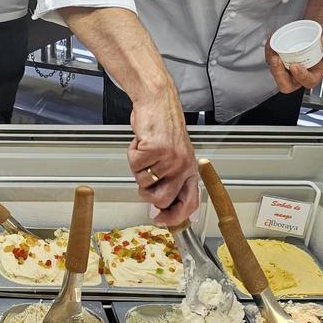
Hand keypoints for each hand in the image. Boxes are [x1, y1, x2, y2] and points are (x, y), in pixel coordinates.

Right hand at [128, 100, 198, 226]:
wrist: (158, 103)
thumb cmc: (164, 128)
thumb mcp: (176, 157)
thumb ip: (170, 180)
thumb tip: (158, 207)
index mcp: (190, 171)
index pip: (189, 203)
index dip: (175, 217)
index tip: (161, 220)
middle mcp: (183, 167)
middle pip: (161, 200)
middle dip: (147, 194)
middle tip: (145, 178)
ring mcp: (169, 159)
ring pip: (143, 182)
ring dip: (138, 168)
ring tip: (146, 152)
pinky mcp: (155, 150)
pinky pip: (134, 164)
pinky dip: (132, 154)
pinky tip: (141, 142)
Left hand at [265, 22, 322, 92]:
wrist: (320, 29)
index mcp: (317, 71)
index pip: (309, 81)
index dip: (301, 76)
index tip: (295, 66)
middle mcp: (302, 72)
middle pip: (287, 84)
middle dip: (279, 74)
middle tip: (276, 59)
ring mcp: (290, 67)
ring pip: (277, 72)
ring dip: (271, 62)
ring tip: (272, 47)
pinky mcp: (282, 60)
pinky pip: (272, 61)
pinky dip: (269, 52)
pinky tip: (271, 42)